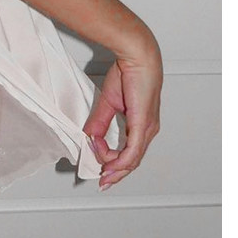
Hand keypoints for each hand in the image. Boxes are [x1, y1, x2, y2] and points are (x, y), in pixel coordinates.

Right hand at [83, 44, 162, 189]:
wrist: (137, 57)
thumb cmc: (128, 73)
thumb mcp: (108, 102)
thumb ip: (99, 122)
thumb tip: (89, 137)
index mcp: (141, 125)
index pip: (128, 152)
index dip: (111, 159)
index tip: (94, 153)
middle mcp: (147, 131)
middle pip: (132, 162)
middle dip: (115, 173)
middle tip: (102, 180)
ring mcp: (147, 129)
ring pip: (132, 160)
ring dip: (114, 167)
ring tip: (100, 165)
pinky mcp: (142, 125)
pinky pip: (133, 151)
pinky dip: (120, 160)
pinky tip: (109, 162)